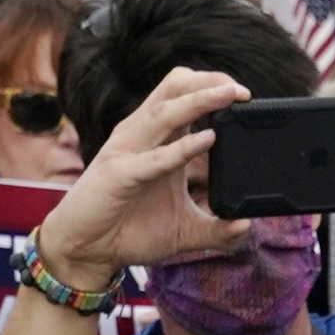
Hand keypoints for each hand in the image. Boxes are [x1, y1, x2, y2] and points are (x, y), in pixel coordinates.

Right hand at [36, 67, 252, 283]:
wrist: (88, 250)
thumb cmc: (130, 230)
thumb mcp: (184, 230)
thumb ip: (218, 230)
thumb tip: (246, 225)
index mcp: (158, 141)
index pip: (182, 98)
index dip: (211, 89)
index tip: (244, 95)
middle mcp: (143, 138)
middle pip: (173, 91)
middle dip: (208, 84)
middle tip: (240, 90)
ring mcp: (128, 152)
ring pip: (165, 114)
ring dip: (199, 102)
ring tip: (230, 95)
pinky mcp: (119, 175)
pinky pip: (153, 158)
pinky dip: (181, 149)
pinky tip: (208, 140)